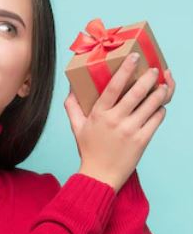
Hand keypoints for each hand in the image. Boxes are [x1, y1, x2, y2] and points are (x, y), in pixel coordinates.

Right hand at [64, 56, 175, 191]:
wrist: (100, 176)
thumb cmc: (89, 150)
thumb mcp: (76, 127)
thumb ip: (72, 106)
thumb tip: (70, 86)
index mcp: (99, 114)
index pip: (113, 86)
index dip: (126, 69)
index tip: (134, 57)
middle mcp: (115, 120)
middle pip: (137, 92)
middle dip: (149, 78)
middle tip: (154, 70)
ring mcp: (130, 130)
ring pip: (152, 104)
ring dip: (160, 92)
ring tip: (162, 87)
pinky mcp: (142, 140)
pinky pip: (157, 119)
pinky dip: (160, 110)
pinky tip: (159, 107)